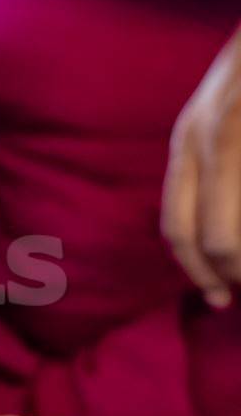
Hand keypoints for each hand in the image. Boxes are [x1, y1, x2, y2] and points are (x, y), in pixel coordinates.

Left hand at [162, 28, 240, 307]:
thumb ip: (211, 170)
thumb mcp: (219, 117)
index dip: (202, 272)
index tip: (222, 299)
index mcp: (189, 140)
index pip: (180, 227)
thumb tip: (214, 244)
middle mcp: (209, 138)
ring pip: (236, 236)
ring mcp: (236, 133)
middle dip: (237, 274)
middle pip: (217, 244)